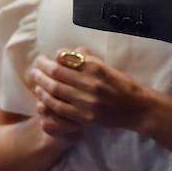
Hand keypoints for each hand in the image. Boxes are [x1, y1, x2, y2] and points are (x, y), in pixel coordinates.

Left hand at [29, 48, 151, 133]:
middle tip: (34, 67)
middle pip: (57, 73)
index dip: (54, 57)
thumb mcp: (106, 67)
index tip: (49, 58)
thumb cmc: (123, 85)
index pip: (66, 58)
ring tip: (35, 80)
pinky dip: (48, 101)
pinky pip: (61, 108)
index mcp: (95, 67)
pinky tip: (42, 97)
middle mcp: (90, 83)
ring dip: (41, 85)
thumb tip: (69, 53)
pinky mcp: (86, 117)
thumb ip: (88, 60)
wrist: (137, 108)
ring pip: (55, 91)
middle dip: (42, 69)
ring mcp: (87, 101)